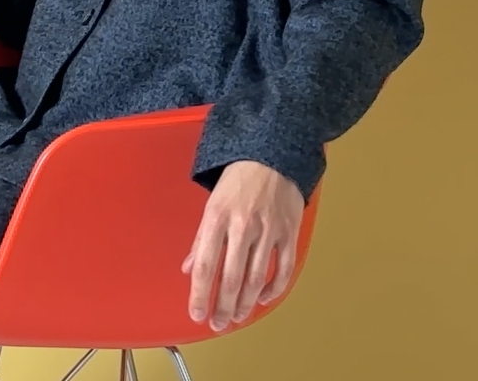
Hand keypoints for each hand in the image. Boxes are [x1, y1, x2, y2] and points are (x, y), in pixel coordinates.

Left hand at [181, 160, 304, 330]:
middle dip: (223, 307)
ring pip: (256, 278)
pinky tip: (262, 298)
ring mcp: (268, 230)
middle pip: (230, 278)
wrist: (273, 154)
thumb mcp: (212, 203)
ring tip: (237, 317)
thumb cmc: (239, 178)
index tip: (196, 313)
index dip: (199, 294)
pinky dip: (273, 288)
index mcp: (217, 218)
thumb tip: (188, 267)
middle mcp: (243, 227)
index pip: (204, 265)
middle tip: (218, 324)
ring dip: (246, 303)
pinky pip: (283, 268)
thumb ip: (201, 238)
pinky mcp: (289, 232)